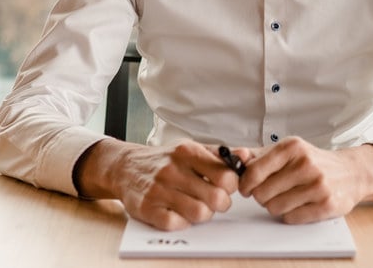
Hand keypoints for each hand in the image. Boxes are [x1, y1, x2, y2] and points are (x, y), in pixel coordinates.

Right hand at [76, 138, 237, 230]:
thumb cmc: (165, 159)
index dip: (231, 186)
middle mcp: (172, 169)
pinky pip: (177, 224)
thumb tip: (246, 156)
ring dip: (203, 214)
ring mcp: (159, 189)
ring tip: (197, 206)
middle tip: (214, 200)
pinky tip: (179, 212)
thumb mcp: (191, 149)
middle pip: (216, 198)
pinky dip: (182, 222)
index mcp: (187, 151)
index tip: (224, 186)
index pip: (226, 176)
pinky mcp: (148, 208)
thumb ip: (220, 154)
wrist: (126, 167)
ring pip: (200, 213)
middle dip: (220, 203)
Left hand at [236, 137, 372, 223]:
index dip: (245, 184)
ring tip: (288, 197)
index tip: (247, 187)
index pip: (254, 172)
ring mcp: (318, 184)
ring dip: (276, 206)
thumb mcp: (287, 151)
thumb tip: (235, 156)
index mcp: (292, 147)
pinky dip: (291, 214)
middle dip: (262, 196)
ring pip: (275, 208)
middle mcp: (305, 164)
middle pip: (262, 194)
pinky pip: (292, 218)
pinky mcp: (326, 204)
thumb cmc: (313, 162)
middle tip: (272, 192)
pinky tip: (300, 204)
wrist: (351, 172)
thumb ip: (258, 155)